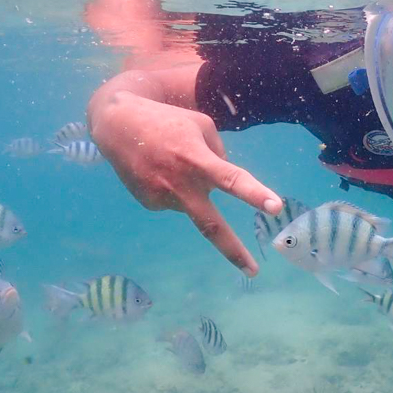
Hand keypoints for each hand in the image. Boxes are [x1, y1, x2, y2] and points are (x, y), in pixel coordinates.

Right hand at [89, 90, 280, 275]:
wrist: (116, 126)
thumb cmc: (166, 120)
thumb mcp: (201, 125)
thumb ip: (219, 153)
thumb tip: (227, 180)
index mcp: (196, 159)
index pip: (232, 179)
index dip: (255, 194)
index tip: (276, 208)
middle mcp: (179, 184)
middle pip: (210, 225)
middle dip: (233, 250)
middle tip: (253, 271)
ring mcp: (162, 197)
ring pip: (194, 201)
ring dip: (193, 187)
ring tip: (171, 159)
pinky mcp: (149, 204)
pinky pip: (176, 200)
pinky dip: (177, 187)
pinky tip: (159, 170)